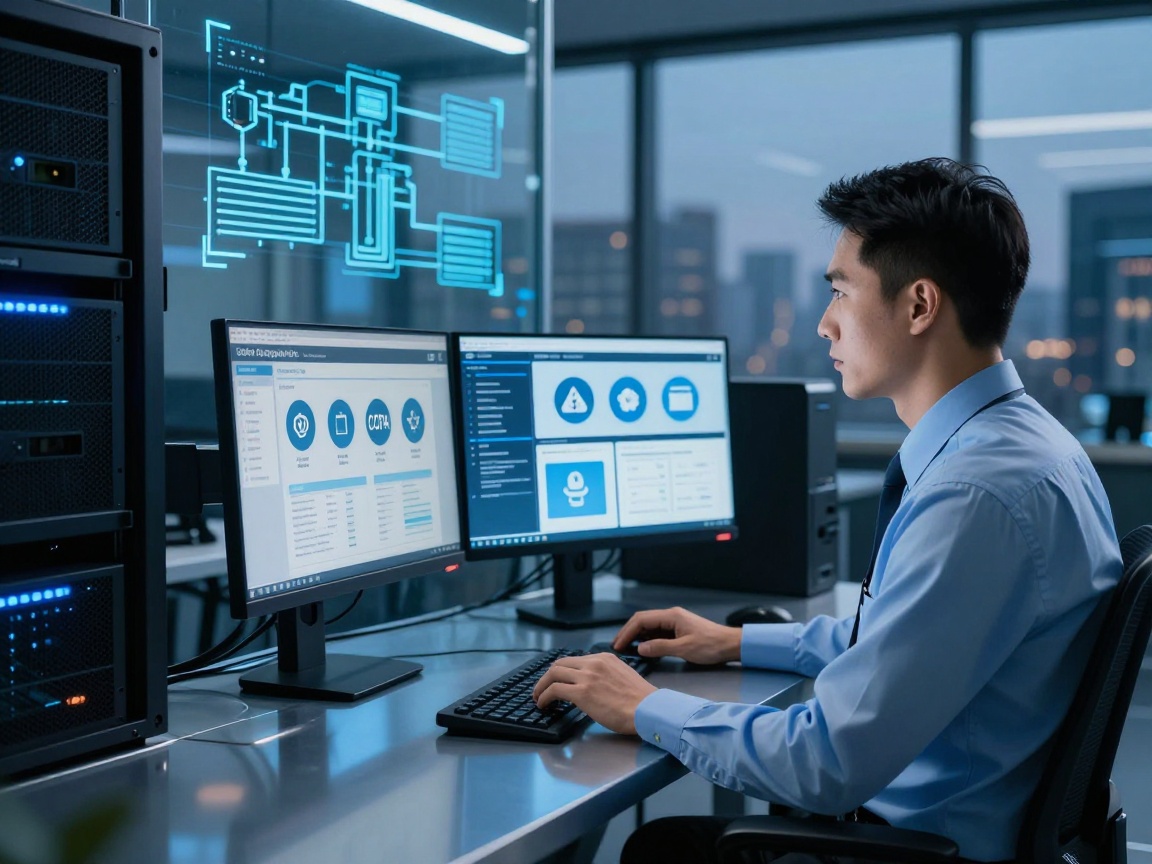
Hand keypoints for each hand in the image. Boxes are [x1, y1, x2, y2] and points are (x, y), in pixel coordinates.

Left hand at [533, 653, 656, 734]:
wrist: (648, 710)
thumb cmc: (641, 700)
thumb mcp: (623, 676)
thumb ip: (607, 675)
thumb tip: (595, 685)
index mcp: (604, 658)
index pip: (574, 660)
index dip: (561, 671)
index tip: (556, 680)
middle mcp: (593, 663)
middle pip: (560, 664)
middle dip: (548, 676)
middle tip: (543, 688)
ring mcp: (586, 677)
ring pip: (553, 674)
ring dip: (542, 686)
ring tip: (538, 697)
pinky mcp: (581, 693)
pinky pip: (554, 690)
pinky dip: (544, 696)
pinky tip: (543, 704)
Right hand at [613, 607, 741, 665]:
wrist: (730, 645)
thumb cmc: (711, 645)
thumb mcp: (684, 649)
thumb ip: (660, 648)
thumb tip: (640, 648)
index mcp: (671, 616)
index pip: (641, 620)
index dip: (627, 632)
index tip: (618, 644)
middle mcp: (671, 616)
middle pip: (643, 621)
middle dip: (628, 632)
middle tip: (617, 646)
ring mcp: (675, 623)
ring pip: (650, 627)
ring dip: (637, 636)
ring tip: (626, 648)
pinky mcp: (679, 631)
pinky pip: (658, 633)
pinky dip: (648, 640)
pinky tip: (644, 648)